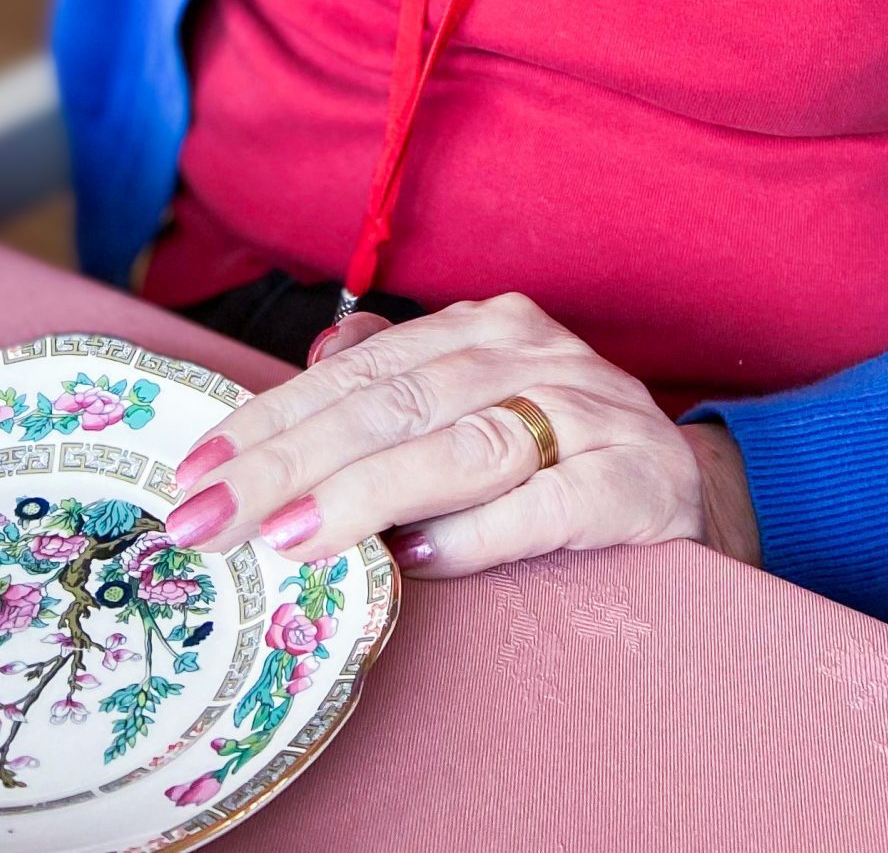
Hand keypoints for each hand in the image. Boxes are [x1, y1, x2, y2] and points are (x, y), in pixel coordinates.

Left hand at [161, 291, 761, 579]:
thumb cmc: (561, 443)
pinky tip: (421, 559)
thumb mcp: (478, 393)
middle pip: (392, 404)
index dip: (271, 419)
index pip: (357, 371)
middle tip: (208, 517)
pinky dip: (480, 531)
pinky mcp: (634, 482)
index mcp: (484, 327)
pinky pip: (547, 504)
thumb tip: (313, 358)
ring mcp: (587, 413)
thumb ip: (399, 373)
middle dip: (287, 462)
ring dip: (366, 494)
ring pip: (460, 446)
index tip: (195, 472)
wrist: (692, 484)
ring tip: (287, 538)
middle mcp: (532, 354)